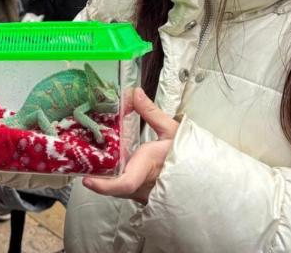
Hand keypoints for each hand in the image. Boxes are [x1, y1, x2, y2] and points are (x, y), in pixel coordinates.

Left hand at [81, 88, 178, 203]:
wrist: (205, 177)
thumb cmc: (189, 154)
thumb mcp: (171, 129)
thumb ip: (150, 112)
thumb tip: (134, 93)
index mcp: (147, 167)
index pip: (125, 183)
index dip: (104, 186)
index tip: (87, 180)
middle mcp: (143, 186)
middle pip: (113, 187)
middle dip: (99, 178)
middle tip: (85, 165)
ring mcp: (144, 195)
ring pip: (118, 190)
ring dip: (108, 179)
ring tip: (96, 164)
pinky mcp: (144, 197)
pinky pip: (126, 191)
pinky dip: (117, 180)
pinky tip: (114, 168)